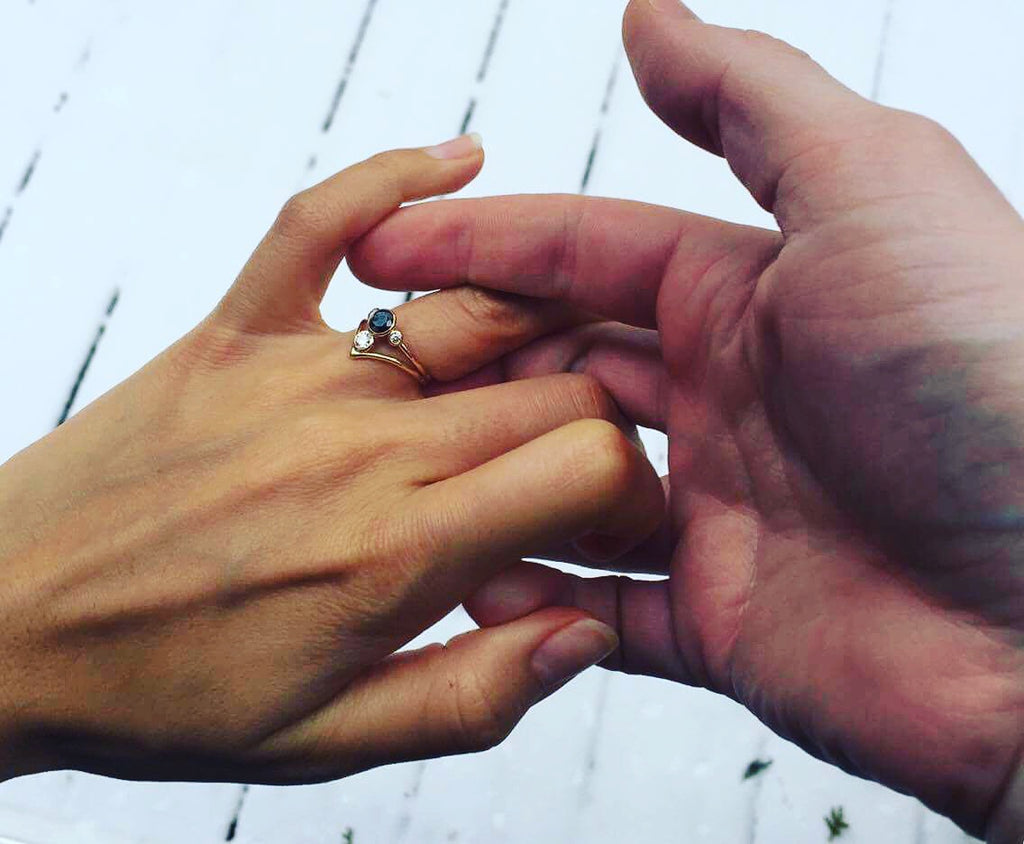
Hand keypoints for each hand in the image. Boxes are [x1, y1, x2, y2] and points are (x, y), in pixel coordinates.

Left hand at [0, 137, 663, 784]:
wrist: (5, 626)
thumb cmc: (159, 689)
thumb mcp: (326, 739)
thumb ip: (474, 696)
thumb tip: (585, 632)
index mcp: (397, 550)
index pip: (589, 467)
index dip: (638, 490)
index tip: (625, 518)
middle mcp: (363, 443)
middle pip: (558, 384)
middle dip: (609, 421)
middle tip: (595, 463)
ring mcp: (300, 371)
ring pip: (482, 306)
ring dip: (555, 316)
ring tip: (579, 348)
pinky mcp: (238, 329)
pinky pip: (325, 221)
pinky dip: (398, 180)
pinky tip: (461, 164)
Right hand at [349, 4, 1023, 838]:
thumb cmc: (988, 384)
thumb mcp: (872, 191)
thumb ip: (751, 104)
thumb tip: (652, 19)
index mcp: (750, 296)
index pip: (580, 252)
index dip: (478, 243)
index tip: (382, 246)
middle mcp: (729, 399)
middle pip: (556, 365)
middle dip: (466, 359)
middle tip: (373, 367)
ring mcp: (719, 512)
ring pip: (561, 484)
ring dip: (485, 473)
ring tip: (399, 468)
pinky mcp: (721, 620)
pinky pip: (600, 609)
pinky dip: (536, 597)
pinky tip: (474, 576)